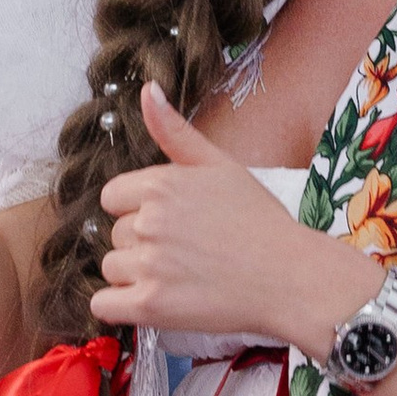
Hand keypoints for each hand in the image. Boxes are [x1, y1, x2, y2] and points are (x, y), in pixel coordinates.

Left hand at [92, 87, 371, 353]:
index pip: (114, 198)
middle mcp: (149, 221)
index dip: (141, 211)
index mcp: (160, 184)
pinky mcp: (151, 306)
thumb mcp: (220, 165)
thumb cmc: (260, 222)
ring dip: (136, 277)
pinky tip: (159, 300)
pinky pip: (104, 305)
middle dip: (142, 245)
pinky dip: (122, 306)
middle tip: (188, 253)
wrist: (292, 277)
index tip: (175, 225)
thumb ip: (175, 131)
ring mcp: (149, 265)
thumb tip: (146, 89)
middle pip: (115, 234)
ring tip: (182, 278)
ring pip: (112, 269)